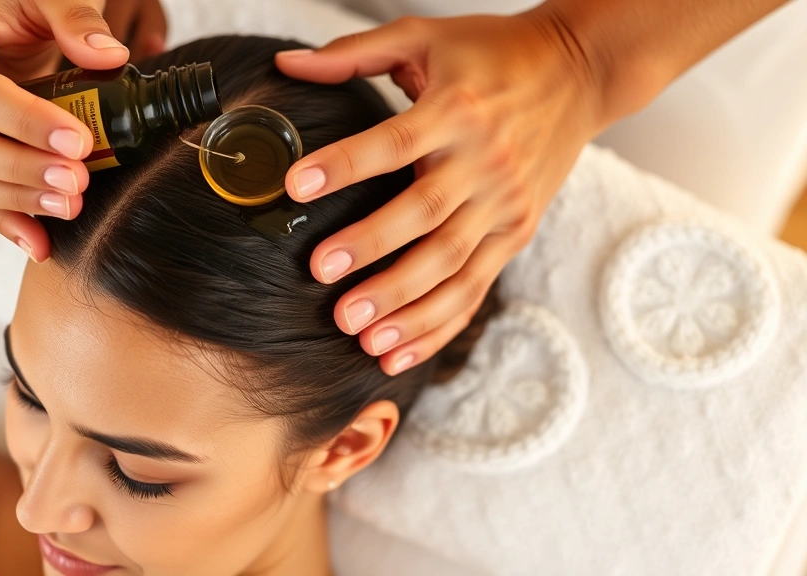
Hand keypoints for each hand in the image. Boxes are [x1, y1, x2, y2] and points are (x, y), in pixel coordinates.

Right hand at [0, 0, 166, 261]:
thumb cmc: (20, 11)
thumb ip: (76, 17)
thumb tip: (107, 56)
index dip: (25, 122)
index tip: (77, 141)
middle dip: (24, 169)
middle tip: (79, 180)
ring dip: (19, 201)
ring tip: (71, 204)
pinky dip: (6, 223)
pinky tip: (41, 243)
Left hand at [276, 12, 608, 374]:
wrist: (579, 72)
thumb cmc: (493, 53)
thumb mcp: (426, 37)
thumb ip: (354, 53)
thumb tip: (285, 64)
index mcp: (457, 110)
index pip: (395, 141)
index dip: (346, 164)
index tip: (296, 185)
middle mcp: (485, 161)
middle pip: (425, 215)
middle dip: (373, 248)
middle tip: (322, 275)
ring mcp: (506, 204)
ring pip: (452, 264)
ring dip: (405, 304)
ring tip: (359, 334)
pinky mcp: (516, 233)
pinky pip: (475, 287)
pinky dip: (438, 324)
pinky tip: (399, 352)